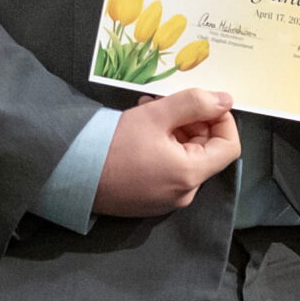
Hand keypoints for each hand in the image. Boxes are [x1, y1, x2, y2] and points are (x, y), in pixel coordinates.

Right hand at [92, 88, 240, 216]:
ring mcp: (166, 201)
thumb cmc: (113, 144)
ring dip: (175, 130)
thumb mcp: (156, 115)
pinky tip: (142, 129)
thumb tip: (227, 100)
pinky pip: (169, 170)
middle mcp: (184, 193)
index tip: (204, 103)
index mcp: (190, 175)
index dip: (222, 121)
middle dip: (193, 121)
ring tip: (150, 108)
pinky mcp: (149, 201)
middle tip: (167, 101)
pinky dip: (163, 147)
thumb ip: (195, 103)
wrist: (69, 175)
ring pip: (186, 158)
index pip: (230, 146)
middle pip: (207, 151)